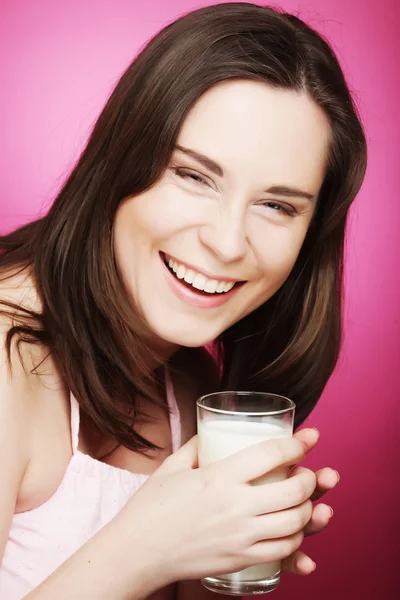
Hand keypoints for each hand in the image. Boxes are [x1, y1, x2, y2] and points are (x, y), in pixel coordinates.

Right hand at [117, 431, 317, 589]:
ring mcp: (240, 537)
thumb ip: (197, 447)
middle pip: (293, 491)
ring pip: (294, 523)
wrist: (137, 552)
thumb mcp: (172, 466)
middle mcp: (235, 507)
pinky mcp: (240, 560)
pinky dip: (296, 538)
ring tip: (304, 500)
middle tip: (307, 472)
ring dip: (308, 509)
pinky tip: (291, 529)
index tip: (308, 439)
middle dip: (310, 478)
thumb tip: (213, 433)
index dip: (297, 445)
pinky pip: (282, 551)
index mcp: (219, 477)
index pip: (271, 455)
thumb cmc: (151, 508)